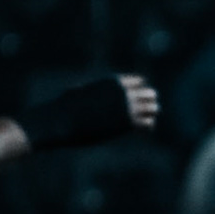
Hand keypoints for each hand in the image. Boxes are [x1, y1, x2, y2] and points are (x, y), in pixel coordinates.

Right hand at [17, 75, 158, 149]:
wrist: (62, 120)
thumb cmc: (65, 106)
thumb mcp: (78, 92)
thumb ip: (88, 90)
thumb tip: (80, 90)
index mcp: (113, 82)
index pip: (139, 82)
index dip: (139, 91)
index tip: (139, 100)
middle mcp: (123, 92)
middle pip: (149, 94)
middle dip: (148, 103)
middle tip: (147, 112)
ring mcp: (127, 107)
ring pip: (152, 108)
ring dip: (150, 115)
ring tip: (148, 121)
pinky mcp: (126, 123)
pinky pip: (147, 123)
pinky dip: (148, 127)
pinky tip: (145, 131)